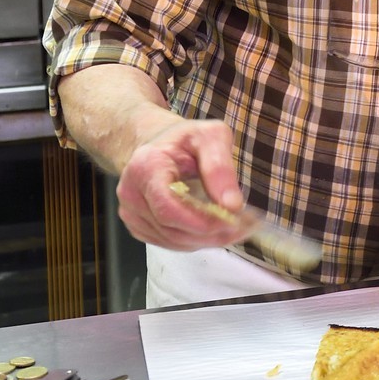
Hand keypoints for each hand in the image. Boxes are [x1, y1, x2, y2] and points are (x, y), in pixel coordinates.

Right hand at [115, 117, 251, 250]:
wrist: (159, 146)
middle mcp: (132, 193)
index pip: (168, 207)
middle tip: (247, 227)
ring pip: (173, 240)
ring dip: (208, 239)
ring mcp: (131, 213)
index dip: (201, 220)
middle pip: (171, 228)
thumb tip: (232, 205)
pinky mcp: (138, 226)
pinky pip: (170, 242)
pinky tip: (217, 229)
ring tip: (239, 227)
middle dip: (212, 232)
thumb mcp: (211, 137)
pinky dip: (196, 240)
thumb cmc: (186, 139)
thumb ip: (220, 167)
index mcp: (145, 167)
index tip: (234, 220)